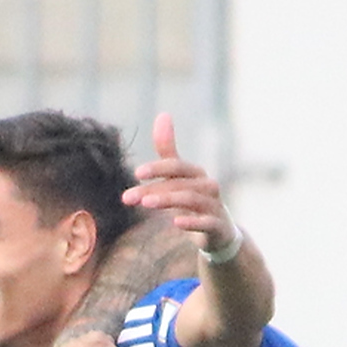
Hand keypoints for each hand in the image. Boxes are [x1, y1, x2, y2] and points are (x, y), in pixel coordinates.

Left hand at [123, 113, 236, 256]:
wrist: (219, 232)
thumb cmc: (194, 199)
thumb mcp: (180, 176)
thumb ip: (169, 150)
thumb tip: (163, 114)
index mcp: (196, 174)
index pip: (176, 166)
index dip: (157, 168)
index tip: (136, 173)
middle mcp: (208, 186)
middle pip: (179, 184)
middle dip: (153, 189)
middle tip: (127, 197)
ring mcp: (214, 206)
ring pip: (191, 200)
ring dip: (168, 200)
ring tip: (145, 203)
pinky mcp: (218, 226)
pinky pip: (207, 223)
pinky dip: (192, 222)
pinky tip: (175, 223)